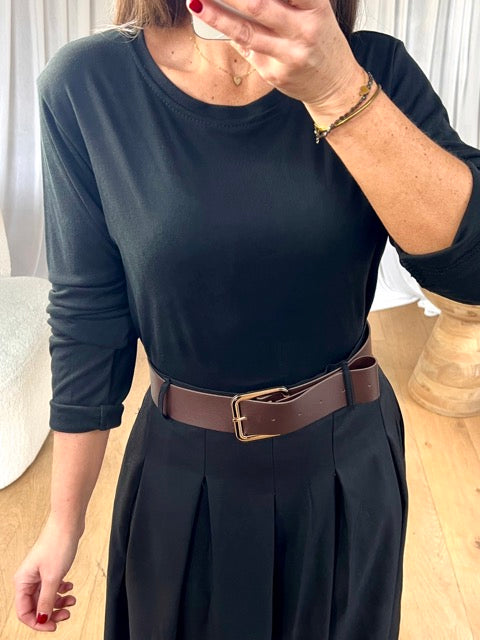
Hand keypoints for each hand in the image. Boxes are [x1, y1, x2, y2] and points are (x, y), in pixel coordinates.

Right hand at [13, 516, 80, 631]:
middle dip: (51, 612)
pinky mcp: (50, 567)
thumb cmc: (57, 544)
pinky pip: (53, 586)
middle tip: (66, 614)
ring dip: (59, 602)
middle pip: (36, 605)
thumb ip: (46, 600)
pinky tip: (70, 587)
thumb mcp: (52, 577)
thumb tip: (41, 619)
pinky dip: (62, 590)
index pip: (24, 612)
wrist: (68, 523)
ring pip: (46, 596)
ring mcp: (40, 572)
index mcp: (23, 581)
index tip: (53, 626)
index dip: (38, 622)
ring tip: (72, 600)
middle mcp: (29, 578)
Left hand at [186, 0, 364, 111]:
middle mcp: (304, 30)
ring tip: (196, 2)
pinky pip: (247, 50)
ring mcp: (288, 55)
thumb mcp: (314, 11)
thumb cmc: (320, 41)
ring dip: (217, 16)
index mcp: (316, 7)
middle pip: (258, 5)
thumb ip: (285, 2)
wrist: (335, 85)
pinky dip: (230, 34)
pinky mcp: (274, 74)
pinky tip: (215, 21)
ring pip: (246, 32)